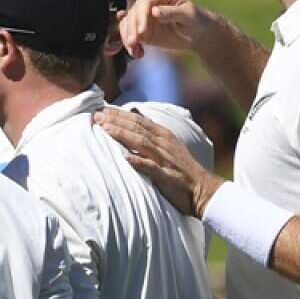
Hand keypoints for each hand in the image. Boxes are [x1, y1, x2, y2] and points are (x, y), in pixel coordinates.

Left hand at [94, 107, 224, 217]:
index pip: (138, 120)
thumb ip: (151, 133)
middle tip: (96, 115)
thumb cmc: (181, 169)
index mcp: (163, 135)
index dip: (119, 114)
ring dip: (122, 135)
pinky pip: (151, 167)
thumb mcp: (168, 145)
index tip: (101, 109)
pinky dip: (138, 162)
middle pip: (136, 127)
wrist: (203, 189)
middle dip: (115, 120)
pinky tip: (125, 158)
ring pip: (141, 142)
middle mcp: (163, 143)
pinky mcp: (166, 175)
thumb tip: (136, 117)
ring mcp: (165, 159)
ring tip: (105, 129)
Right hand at [119, 0, 215, 58]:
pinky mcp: (140, 29)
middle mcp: (149, 2)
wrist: (197, 34)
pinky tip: (137, 53)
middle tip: (133, 44)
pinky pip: (128, 35)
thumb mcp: (188, 15)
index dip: (141, 16)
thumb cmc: (196, 20)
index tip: (142, 32)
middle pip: (133, 13)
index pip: (145, 1)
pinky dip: (130, 45)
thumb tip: (154, 11)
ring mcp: (143, 16)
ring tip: (135, 51)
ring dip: (127, 38)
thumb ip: (172, 12)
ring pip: (126, 24)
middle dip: (131, 30)